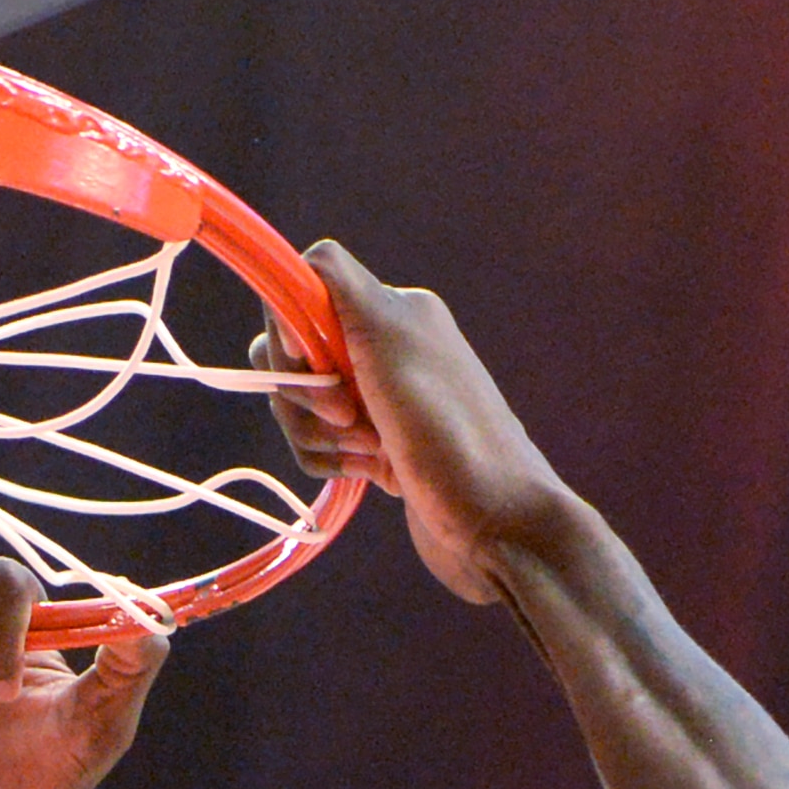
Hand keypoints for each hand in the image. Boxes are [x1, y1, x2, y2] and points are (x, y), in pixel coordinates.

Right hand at [258, 244, 585, 605]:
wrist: (497, 526)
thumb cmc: (449, 433)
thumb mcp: (390, 336)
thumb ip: (338, 285)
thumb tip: (298, 261)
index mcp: (395, 310)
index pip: (305, 290)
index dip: (291, 330)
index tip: (312, 364)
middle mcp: (386, 347)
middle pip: (293, 354)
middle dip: (302, 393)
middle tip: (352, 417)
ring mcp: (379, 401)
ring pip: (301, 404)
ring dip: (317, 434)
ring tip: (368, 453)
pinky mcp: (376, 448)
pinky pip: (319, 444)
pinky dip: (331, 461)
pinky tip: (370, 474)